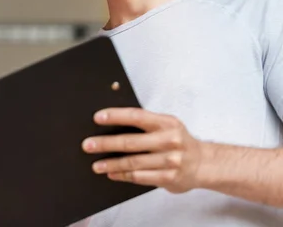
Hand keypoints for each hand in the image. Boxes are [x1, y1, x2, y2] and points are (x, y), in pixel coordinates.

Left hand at [82, 108, 203, 193]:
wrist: (205, 163)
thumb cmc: (179, 141)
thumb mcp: (167, 125)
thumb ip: (145, 124)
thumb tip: (112, 121)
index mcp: (166, 123)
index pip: (136, 116)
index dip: (116, 116)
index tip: (97, 117)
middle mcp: (169, 140)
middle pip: (131, 142)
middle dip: (106, 143)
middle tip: (88, 145)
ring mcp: (170, 160)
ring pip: (133, 162)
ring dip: (111, 164)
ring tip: (96, 164)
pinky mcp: (169, 178)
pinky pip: (140, 177)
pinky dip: (123, 175)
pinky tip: (112, 173)